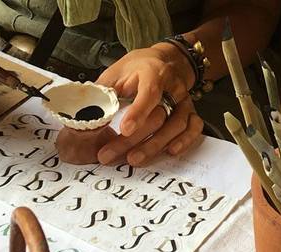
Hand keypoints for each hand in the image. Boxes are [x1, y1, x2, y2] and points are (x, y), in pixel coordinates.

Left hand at [93, 44, 203, 165]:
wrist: (166, 61)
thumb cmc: (137, 69)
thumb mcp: (117, 72)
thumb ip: (104, 92)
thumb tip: (86, 114)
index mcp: (153, 73)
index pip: (150, 93)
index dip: (138, 112)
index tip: (124, 130)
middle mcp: (173, 87)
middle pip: (159, 116)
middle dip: (135, 139)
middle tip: (109, 155)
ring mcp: (184, 101)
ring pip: (177, 125)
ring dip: (156, 145)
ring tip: (134, 160)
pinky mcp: (191, 111)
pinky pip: (194, 128)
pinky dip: (185, 141)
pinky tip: (171, 152)